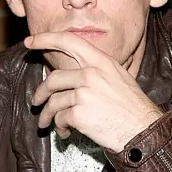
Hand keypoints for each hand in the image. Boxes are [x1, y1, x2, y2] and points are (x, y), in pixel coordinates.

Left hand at [25, 32, 162, 152]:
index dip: (45, 39)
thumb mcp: (118, 77)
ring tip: (47, 124)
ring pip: (53, 102)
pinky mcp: (80, 114)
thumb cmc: (132, 107)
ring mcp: (84, 94)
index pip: (68, 41)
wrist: (142, 129)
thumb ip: (96, 71)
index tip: (30, 42)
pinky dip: (59, 127)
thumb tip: (71, 75)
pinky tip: (66, 132)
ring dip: (47, 116)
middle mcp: (91, 74)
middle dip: (40, 92)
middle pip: (53, 79)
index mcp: (101, 62)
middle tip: (36, 101)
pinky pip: (60, 119)